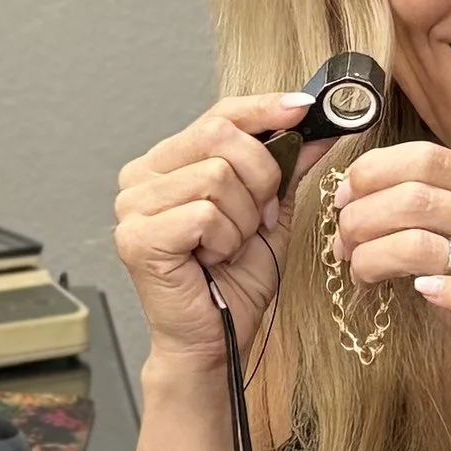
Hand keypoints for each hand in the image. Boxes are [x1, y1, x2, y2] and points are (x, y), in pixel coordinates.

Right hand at [115, 96, 324, 377]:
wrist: (214, 342)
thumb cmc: (232, 283)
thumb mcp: (269, 213)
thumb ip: (286, 167)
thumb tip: (317, 128)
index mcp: (166, 164)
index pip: (217, 115)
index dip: (262, 109)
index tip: (302, 108)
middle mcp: (140, 178)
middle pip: (220, 137)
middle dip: (258, 178)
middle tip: (255, 219)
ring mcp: (132, 207)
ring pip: (216, 177)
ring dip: (241, 220)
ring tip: (228, 247)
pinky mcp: (136, 237)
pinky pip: (204, 215)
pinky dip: (224, 241)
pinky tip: (212, 260)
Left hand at [330, 140, 450, 412]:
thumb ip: (427, 209)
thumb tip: (350, 193)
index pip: (427, 158)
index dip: (373, 173)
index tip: (342, 199)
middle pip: (416, 197)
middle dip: (362, 218)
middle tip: (342, 245)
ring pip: (423, 244)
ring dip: (373, 258)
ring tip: (360, 274)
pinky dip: (430, 291)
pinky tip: (416, 293)